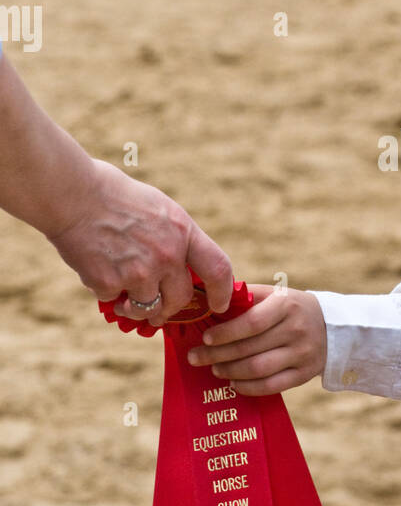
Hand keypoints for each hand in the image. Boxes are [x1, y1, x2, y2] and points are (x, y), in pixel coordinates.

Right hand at [47, 159, 233, 321]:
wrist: (73, 193)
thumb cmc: (113, 195)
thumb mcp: (159, 208)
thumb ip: (174, 237)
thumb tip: (182, 266)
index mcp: (182, 231)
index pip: (218, 268)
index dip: (223, 292)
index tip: (219, 305)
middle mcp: (167, 254)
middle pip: (180, 298)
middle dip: (169, 309)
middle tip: (158, 312)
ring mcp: (139, 271)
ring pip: (148, 308)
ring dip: (136, 309)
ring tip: (124, 301)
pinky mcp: (110, 283)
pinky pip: (113, 300)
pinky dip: (105, 292)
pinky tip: (96, 271)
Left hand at [186, 285, 326, 394]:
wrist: (332, 327)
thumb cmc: (291, 308)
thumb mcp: (275, 294)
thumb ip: (246, 297)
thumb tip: (210, 303)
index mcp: (286, 305)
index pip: (251, 323)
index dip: (225, 333)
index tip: (205, 338)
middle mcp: (296, 330)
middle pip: (250, 348)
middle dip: (217, 354)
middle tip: (196, 357)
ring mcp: (302, 354)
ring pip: (258, 369)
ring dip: (230, 371)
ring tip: (214, 369)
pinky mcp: (304, 374)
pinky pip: (271, 386)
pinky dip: (248, 388)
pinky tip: (234, 383)